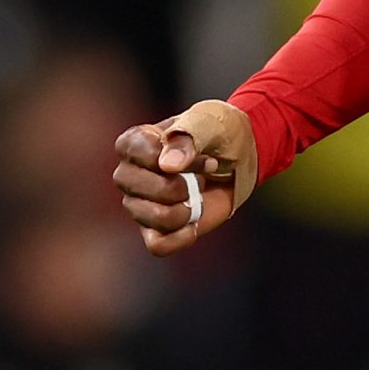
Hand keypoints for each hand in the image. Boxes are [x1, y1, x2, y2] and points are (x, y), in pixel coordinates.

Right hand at [114, 100, 256, 256]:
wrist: (240, 156)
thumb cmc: (219, 134)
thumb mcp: (209, 124)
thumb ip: (188, 139)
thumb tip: (167, 166)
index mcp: (133, 143)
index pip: (141, 154)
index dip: (178, 159)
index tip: (205, 156)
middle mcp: (128, 174)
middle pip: (141, 189)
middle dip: (181, 186)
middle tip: (201, 179)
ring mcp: (138, 203)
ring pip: (153, 217)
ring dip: (186, 210)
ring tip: (198, 198)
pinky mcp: (154, 228)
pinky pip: (158, 245)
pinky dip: (181, 237)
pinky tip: (196, 224)